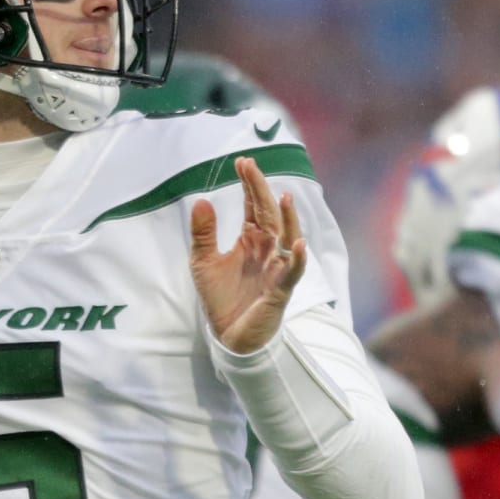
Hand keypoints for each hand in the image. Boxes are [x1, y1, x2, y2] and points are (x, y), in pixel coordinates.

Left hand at [189, 157, 306, 354]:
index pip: (253, 206)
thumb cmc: (221, 298)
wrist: (229, 336)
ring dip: (287, 218)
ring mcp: (276, 268)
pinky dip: (298, 258)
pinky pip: (293, 272)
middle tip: (251, 166)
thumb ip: (203, 233)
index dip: (249, 185)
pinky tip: (298, 243)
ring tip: (283, 197)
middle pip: (269, 214)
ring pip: (286, 237)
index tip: (242, 162)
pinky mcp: (280, 290)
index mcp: (250, 240)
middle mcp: (267, 249)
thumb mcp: (203, 262)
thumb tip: (201, 200)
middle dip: (261, 191)